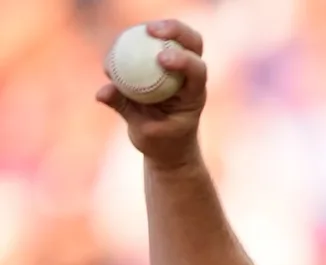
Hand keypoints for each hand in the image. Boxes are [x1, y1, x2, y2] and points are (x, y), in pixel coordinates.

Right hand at [96, 20, 207, 167]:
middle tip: (151, 30)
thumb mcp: (143, 132)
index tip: (161, 58)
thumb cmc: (161, 143)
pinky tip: (118, 45)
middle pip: (193, 44)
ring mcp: (178, 70)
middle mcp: (190, 78)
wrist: (169, 147)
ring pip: (175, 40)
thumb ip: (125, 109)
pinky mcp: (162, 68)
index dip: (184, 60)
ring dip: (158, 30)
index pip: (197, 72)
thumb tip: (101, 92)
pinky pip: (151, 48)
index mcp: (193, 96)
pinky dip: (136, 42)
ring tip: (134, 32)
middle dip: (176, 31)